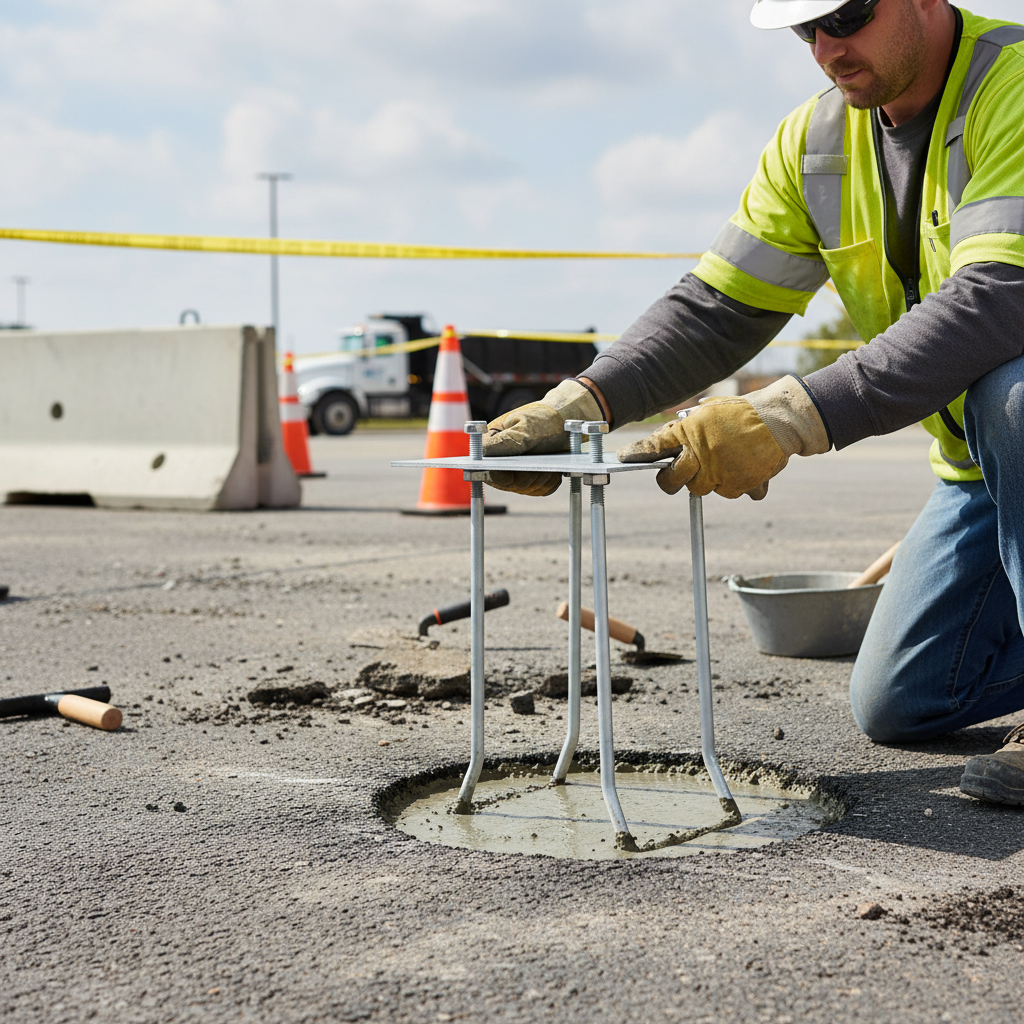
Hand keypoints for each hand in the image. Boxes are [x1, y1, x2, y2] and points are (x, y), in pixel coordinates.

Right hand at [481, 379, 601, 495]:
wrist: (565, 421)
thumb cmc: (544, 419)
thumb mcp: (526, 426)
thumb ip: (506, 441)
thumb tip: (482, 452)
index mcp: (490, 445)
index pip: (485, 467)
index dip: (499, 472)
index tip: (517, 468)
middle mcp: (499, 462)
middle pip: (507, 484)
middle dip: (527, 475)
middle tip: (541, 461)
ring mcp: (515, 473)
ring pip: (526, 489)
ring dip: (542, 477)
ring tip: (550, 461)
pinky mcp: (532, 481)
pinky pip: (540, 490)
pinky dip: (550, 481)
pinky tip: (555, 467)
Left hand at [616, 376, 827, 499]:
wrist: (779, 421)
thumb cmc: (741, 413)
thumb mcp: (708, 412)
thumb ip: (686, 428)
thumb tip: (664, 442)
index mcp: (689, 432)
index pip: (654, 446)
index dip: (637, 453)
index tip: (623, 457)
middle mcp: (700, 455)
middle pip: (671, 481)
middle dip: (669, 481)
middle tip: (672, 476)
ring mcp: (718, 473)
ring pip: (700, 489)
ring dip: (707, 480)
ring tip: (724, 461)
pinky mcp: (737, 486)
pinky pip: (727, 492)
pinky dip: (733, 484)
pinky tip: (743, 467)